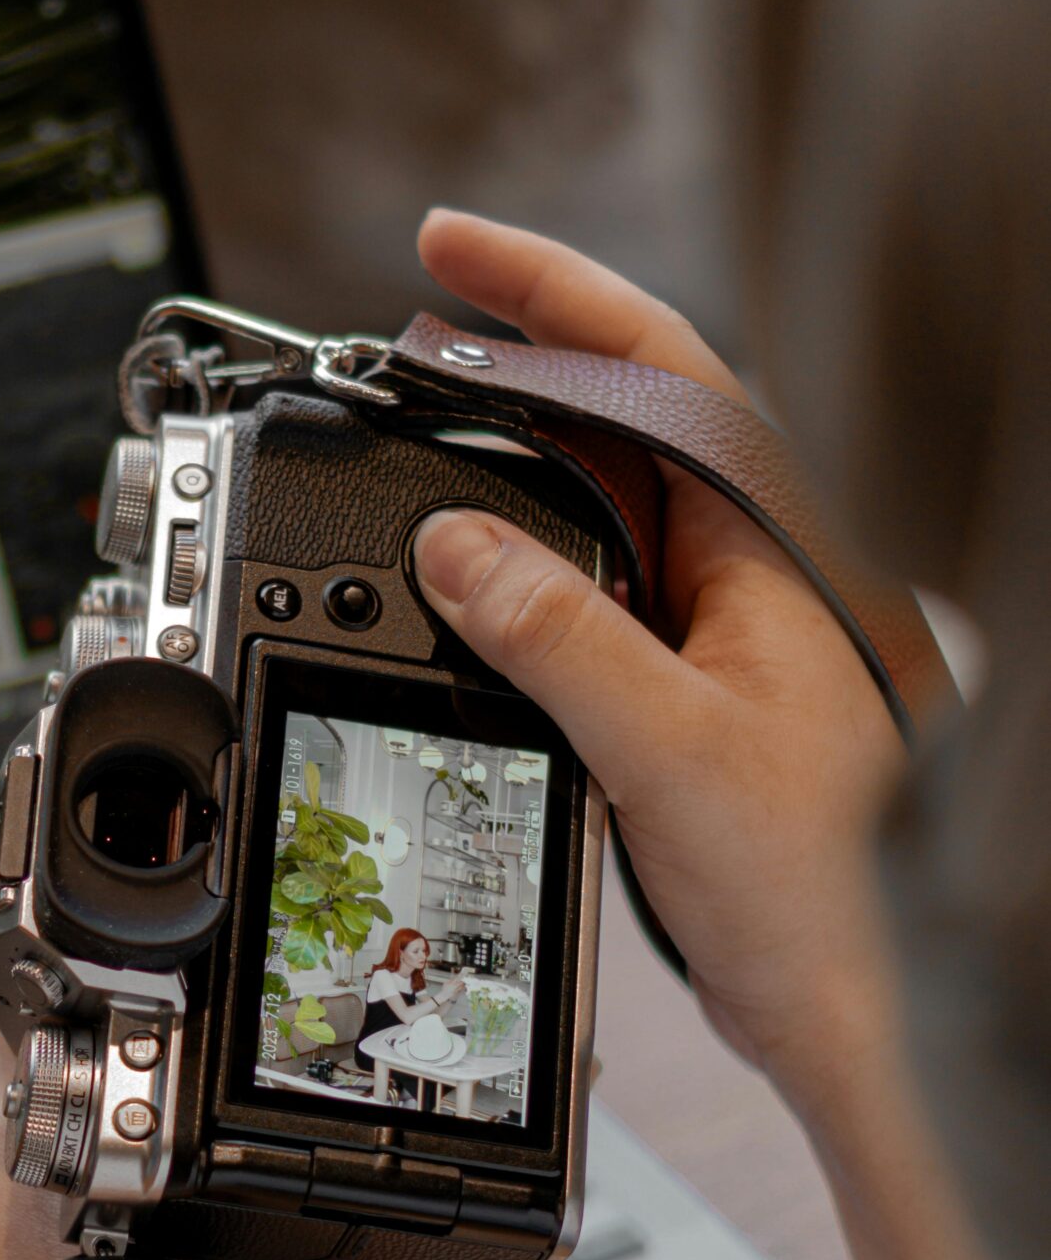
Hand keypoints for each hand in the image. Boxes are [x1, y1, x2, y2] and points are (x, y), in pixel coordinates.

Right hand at [411, 211, 998, 1259]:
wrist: (849, 1004)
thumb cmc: (816, 889)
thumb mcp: (666, 748)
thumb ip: (556, 638)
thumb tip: (457, 546)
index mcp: (769, 545)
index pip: (654, 367)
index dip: (548, 293)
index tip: (451, 255)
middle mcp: (748, 565)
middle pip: (622, 411)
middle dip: (517, 353)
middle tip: (410, 325)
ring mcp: (717, 618)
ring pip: (602, 497)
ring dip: (514, 452)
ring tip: (423, 412)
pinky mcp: (684, 677)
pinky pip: (590, 580)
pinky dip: (520, 550)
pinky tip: (468, 555)